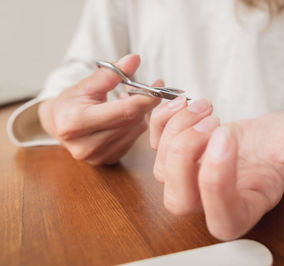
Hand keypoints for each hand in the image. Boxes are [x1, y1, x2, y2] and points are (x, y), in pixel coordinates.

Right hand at [38, 54, 160, 164]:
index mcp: (75, 123)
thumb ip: (110, 73)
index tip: (159, 86)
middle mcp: (85, 145)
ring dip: (138, 114)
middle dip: (143, 103)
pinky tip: (124, 118)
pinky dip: (134, 126)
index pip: (124, 111)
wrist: (58, 124)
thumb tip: (134, 59)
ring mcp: (97, 156)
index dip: (145, 98)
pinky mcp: (107, 160)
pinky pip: (133, 140)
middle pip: (132, 121)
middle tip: (147, 90)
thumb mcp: (85, 83)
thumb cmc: (71, 102)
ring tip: (126, 102)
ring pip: (136, 131)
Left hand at [150, 99, 283, 239]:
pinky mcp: (172, 160)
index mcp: (244, 206)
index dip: (217, 180)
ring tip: (203, 104)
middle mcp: (211, 202)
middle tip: (212, 119)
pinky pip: (151, 147)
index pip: (222, 215)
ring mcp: (188, 182)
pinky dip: (161, 122)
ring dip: (177, 131)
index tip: (228, 134)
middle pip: (180, 201)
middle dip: (189, 155)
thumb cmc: (278, 143)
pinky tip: (182, 102)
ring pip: (161, 172)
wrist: (257, 134)